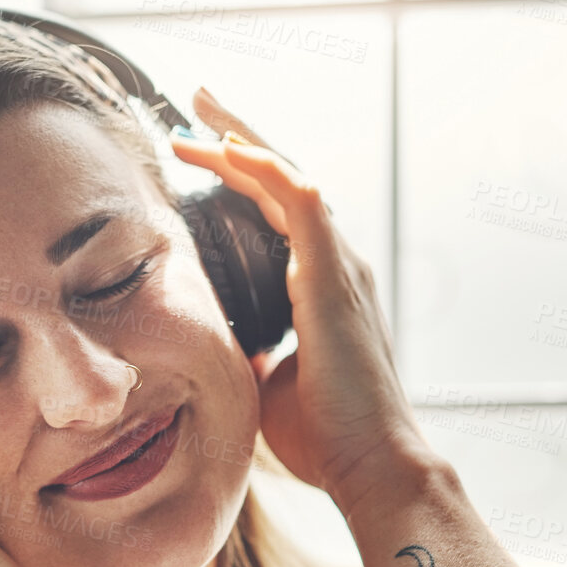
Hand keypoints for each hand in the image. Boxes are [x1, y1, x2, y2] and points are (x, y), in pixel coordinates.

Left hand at [169, 87, 440, 515]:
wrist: (370, 464)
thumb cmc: (327, 437)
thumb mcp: (268, 385)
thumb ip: (250, 354)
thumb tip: (224, 348)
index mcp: (322, 286)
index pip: (279, 212)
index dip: (242, 176)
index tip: (196, 151)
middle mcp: (337, 264)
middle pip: (286, 179)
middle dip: (241, 136)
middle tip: (198, 102)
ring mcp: (340, 265)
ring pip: (290, 177)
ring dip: (243, 140)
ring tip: (199, 111)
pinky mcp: (334, 277)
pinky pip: (301, 201)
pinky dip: (265, 169)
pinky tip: (229, 148)